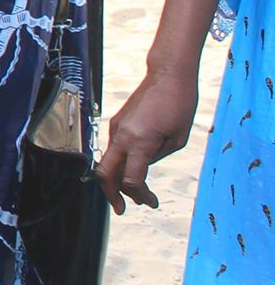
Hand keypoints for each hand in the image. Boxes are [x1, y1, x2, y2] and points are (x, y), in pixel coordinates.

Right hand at [97, 68, 198, 212]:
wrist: (167, 75)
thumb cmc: (179, 105)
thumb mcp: (177, 140)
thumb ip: (156, 157)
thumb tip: (143, 168)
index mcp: (140, 142)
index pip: (132, 180)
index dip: (141, 196)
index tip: (152, 203)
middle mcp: (122, 135)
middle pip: (105, 173)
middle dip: (111, 194)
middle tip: (121, 209)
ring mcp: (116, 127)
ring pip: (108, 161)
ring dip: (118, 178)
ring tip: (133, 191)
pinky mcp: (117, 122)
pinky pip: (114, 148)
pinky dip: (121, 162)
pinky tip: (133, 168)